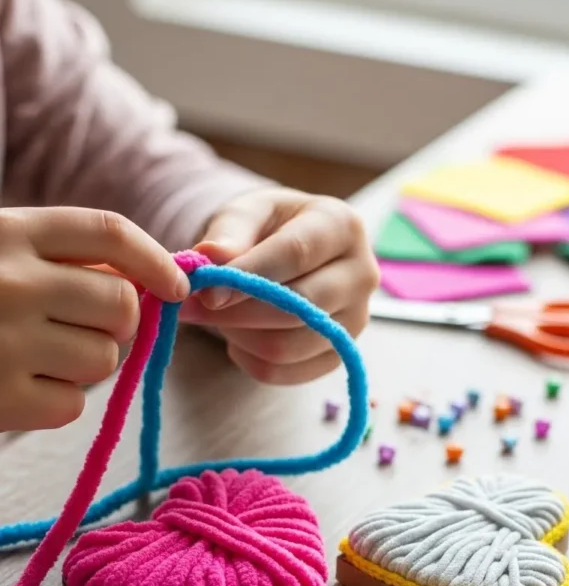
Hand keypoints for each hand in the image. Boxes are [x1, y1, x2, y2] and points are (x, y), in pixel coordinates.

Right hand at [0, 207, 189, 430]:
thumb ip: (60, 260)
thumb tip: (148, 285)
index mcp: (10, 233)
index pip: (108, 233)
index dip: (154, 258)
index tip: (177, 285)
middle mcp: (13, 282)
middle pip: (121, 306)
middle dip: (116, 324)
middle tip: (81, 329)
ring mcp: (7, 342)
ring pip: (105, 360)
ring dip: (86, 364)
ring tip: (38, 356)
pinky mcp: (1, 399)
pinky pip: (72, 404)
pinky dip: (54, 401)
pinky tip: (17, 386)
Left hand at [183, 187, 378, 383]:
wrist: (294, 252)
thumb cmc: (270, 228)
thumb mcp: (248, 213)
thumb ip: (229, 232)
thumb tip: (210, 256)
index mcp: (342, 226)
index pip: (296, 255)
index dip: (248, 276)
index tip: (206, 293)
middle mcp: (361, 275)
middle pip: (298, 307)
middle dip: (236, 313)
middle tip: (190, 309)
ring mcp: (356, 320)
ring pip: (287, 346)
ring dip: (238, 337)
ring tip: (217, 317)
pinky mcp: (339, 354)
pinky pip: (285, 372)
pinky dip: (249, 360)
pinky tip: (237, 337)